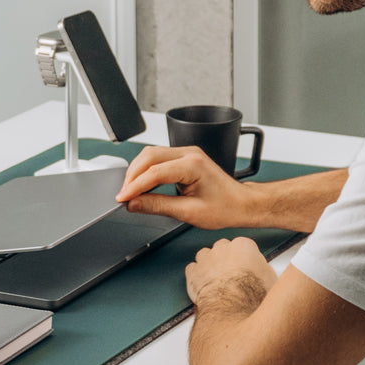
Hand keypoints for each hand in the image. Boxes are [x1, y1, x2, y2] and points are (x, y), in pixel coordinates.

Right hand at [116, 145, 257, 228]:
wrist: (242, 203)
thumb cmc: (225, 207)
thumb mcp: (189, 212)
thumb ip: (158, 206)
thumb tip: (135, 203)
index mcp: (192, 165)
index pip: (154, 172)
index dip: (135, 186)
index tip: (123, 198)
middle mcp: (189, 153)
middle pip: (149, 156)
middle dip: (132, 176)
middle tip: (124, 195)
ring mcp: (187, 152)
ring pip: (151, 154)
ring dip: (138, 171)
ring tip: (130, 191)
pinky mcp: (185, 157)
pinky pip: (159, 158)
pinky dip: (147, 170)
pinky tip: (142, 183)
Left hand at [185, 237, 276, 310]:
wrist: (232, 307)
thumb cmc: (252, 294)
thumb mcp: (272, 281)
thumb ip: (267, 272)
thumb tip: (272, 275)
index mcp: (243, 246)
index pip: (244, 246)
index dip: (246, 258)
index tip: (248, 267)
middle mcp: (222, 249)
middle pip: (223, 248)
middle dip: (226, 259)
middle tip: (233, 274)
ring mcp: (206, 259)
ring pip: (205, 255)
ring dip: (210, 265)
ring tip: (217, 279)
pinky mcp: (193, 273)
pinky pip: (192, 269)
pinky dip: (196, 275)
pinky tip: (203, 284)